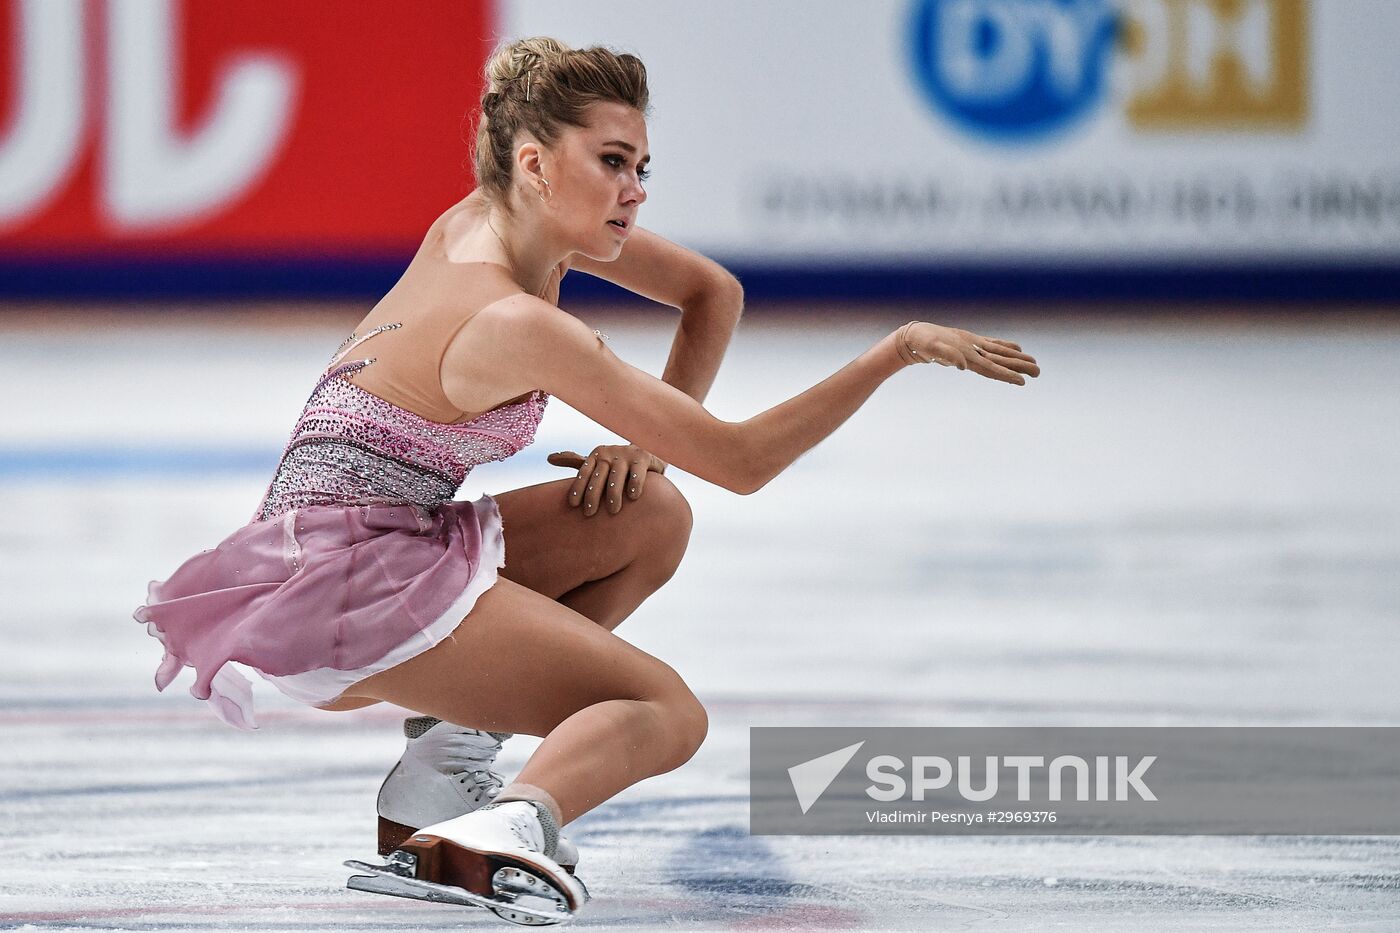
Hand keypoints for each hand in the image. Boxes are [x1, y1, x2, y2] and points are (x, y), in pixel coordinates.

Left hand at [547, 444, 667, 516]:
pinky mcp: (643, 458)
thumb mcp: (596, 462)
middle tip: (589, 513)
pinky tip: (633, 497)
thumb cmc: (615, 464)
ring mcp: (626, 455)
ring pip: (617, 475)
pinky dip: (635, 484)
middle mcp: (609, 453)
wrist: (645, 453)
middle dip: (593, 494)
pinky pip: (638, 472)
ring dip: (614, 493)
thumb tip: (549, 458)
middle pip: (598, 475)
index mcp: (596, 455)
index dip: (577, 487)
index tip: (573, 505)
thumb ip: (575, 462)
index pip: (583, 472)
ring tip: (613, 510)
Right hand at [894, 321, 1040, 384]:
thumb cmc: (921, 343)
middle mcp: (974, 355)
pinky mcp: (970, 341)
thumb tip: (962, 366)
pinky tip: (1017, 348)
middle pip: (1000, 363)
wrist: (913, 339)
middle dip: (1019, 368)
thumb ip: (946, 356)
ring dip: (1016, 359)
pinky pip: (992, 344)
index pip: (991, 369)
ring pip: (999, 355)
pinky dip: (1005, 347)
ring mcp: (973, 348)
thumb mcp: (932, 348)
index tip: (1022, 382)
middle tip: (1038, 372)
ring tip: (1033, 363)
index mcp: (967, 358)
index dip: (1007, 375)